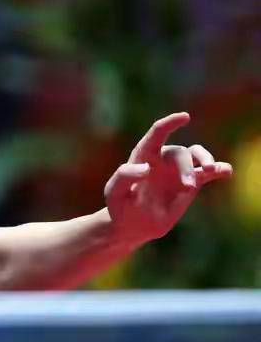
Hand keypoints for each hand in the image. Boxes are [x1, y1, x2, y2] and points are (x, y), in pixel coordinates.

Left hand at [103, 112, 232, 246]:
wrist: (133, 225)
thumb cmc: (119, 206)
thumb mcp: (114, 193)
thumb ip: (124, 177)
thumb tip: (146, 167)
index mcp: (143, 155)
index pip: (157, 133)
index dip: (170, 123)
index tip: (184, 117)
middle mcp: (162, 158)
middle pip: (180, 153)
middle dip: (186, 168)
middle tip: (187, 188)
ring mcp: (178, 170)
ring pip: (197, 156)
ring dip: (206, 161)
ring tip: (210, 171)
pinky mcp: (191, 183)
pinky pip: (209, 173)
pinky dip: (220, 169)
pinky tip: (226, 171)